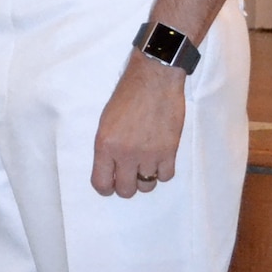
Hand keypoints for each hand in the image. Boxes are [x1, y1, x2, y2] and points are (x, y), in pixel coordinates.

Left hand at [91, 52, 186, 196]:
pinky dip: (162, 171)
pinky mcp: (169, 152)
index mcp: (105, 145)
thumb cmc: (126, 96)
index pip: (101, 183)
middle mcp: (126, 154)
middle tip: (127, 175)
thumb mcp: (105, 121)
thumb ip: (107, 146)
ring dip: (144, 178)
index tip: (109, 184)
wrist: (153, 81)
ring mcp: (149, 154)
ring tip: (143, 165)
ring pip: (147, 185)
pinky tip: (158, 160)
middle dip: (125, 185)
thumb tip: (111, 168)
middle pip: (126, 190)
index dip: (105, 187)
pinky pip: (165, 176)